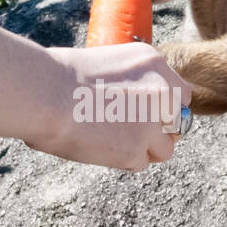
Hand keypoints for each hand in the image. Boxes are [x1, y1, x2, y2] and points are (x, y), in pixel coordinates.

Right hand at [24, 43, 192, 170]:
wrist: (45, 93)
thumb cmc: (59, 75)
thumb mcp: (107, 64)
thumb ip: (131, 84)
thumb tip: (134, 106)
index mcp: (153, 64)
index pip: (180, 95)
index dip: (164, 109)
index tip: (148, 115)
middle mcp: (162, 92)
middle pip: (179, 123)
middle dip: (159, 131)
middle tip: (132, 132)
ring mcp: (152, 123)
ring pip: (164, 149)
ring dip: (144, 149)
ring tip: (114, 143)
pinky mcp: (137, 150)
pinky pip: (140, 163)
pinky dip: (123, 160)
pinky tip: (100, 148)